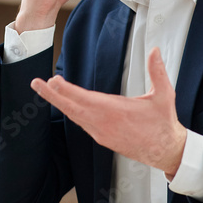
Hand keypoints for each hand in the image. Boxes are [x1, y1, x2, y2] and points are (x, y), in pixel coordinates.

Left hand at [30, 48, 187, 177]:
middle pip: (72, 108)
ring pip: (75, 116)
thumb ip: (158, 72)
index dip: (67, 90)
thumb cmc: (163, 124)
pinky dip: (72, 112)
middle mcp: (104, 123)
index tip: (53, 81)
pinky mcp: (103, 138)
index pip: (85, 99)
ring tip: (47, 90)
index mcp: (116, 112)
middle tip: (36, 84)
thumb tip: (154, 51)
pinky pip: (82, 123)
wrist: (165, 151)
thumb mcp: (164, 95)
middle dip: (52, 95)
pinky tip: (66, 105)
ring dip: (60, 103)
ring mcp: (101, 133)